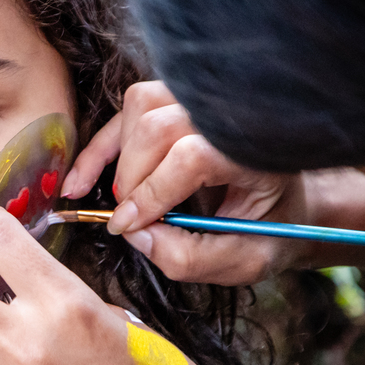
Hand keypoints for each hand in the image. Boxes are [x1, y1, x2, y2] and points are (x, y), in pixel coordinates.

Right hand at [62, 81, 307, 284]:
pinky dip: (98, 150)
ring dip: (118, 158)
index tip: (130, 226)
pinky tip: (79, 182)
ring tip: (122, 199)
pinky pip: (124, 115)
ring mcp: (201, 104)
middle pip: (157, 127)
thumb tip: (134, 233)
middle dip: (131, 179)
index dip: (154, 192)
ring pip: (139, 108)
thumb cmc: (267, 232)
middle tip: (129, 219)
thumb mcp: (241, 260)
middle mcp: (229, 117)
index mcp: (256, 153)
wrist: (285, 206)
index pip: (192, 156)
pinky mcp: (174, 106)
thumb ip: (190, 256)